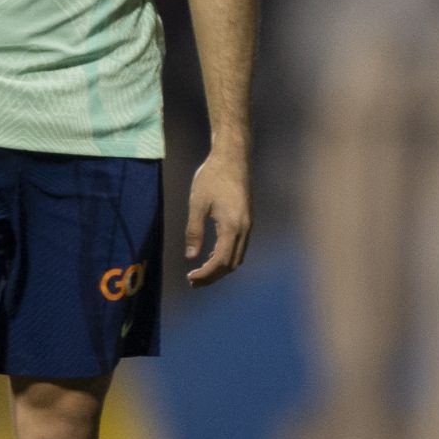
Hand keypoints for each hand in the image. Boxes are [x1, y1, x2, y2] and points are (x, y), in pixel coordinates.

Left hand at [184, 152, 251, 285]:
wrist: (233, 158)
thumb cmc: (212, 177)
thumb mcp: (197, 203)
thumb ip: (194, 231)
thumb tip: (191, 256)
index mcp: (232, 226)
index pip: (221, 261)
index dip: (206, 274)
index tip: (190, 278)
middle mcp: (245, 228)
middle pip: (232, 263)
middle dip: (213, 276)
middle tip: (192, 281)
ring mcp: (248, 224)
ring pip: (238, 256)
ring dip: (220, 268)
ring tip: (201, 272)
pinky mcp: (247, 220)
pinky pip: (239, 246)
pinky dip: (226, 256)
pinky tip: (211, 254)